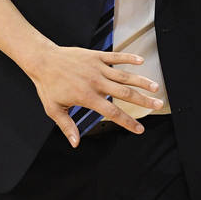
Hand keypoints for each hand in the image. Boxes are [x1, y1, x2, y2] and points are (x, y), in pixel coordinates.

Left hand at [23, 46, 162, 146]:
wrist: (42, 59)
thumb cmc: (47, 85)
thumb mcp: (54, 109)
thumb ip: (67, 126)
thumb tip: (76, 143)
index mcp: (87, 97)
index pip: (113, 112)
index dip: (128, 122)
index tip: (140, 129)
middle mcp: (96, 82)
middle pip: (125, 93)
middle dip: (143, 100)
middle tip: (158, 105)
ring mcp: (97, 67)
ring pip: (124, 75)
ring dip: (141, 81)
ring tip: (155, 87)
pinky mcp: (95, 56)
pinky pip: (115, 57)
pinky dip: (128, 58)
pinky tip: (141, 61)